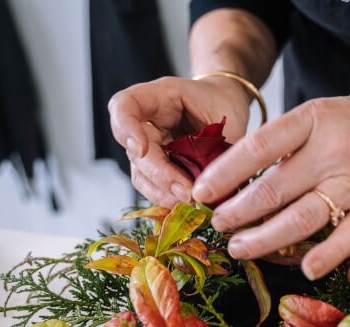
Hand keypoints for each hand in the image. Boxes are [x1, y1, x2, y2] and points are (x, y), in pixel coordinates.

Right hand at [108, 76, 250, 207]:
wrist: (225, 107)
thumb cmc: (222, 103)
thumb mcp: (225, 115)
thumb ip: (216, 143)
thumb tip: (216, 184)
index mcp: (157, 97)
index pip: (124, 106)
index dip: (125, 128)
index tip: (141, 149)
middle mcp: (146, 123)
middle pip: (134, 150)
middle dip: (159, 175)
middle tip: (187, 192)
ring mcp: (149, 147)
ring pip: (142, 175)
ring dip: (163, 193)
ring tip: (190, 202)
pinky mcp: (159, 168)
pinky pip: (155, 188)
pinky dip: (169, 199)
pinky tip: (186, 206)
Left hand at [194, 79, 349, 279]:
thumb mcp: (320, 112)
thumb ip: (288, 143)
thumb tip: (244, 177)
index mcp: (314, 120)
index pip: (258, 148)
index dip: (224, 173)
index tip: (200, 192)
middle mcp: (333, 151)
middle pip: (274, 190)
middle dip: (238, 213)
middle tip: (217, 225)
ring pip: (304, 218)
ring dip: (267, 239)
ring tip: (241, 249)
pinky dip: (327, 255)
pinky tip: (305, 269)